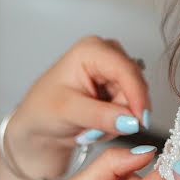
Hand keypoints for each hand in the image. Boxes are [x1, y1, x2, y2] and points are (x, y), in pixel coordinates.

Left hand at [6, 36, 150, 175]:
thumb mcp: (68, 112)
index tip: (140, 120)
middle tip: (93, 129)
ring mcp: (113, 71)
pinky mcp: (118, 87)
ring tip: (90, 127)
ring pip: (134, 100)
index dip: (136, 95)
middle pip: (133, 85)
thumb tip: (131, 120)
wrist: (39, 125)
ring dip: (117, 120)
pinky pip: (131, 108)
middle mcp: (106, 55)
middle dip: (120, 113)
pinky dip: (117, 122)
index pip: (125, 70)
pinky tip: (97, 124)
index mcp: (91, 50)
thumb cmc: (43, 110)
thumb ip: (101, 116)